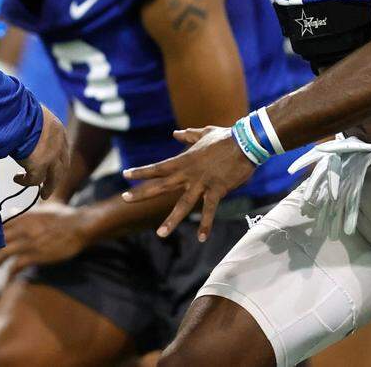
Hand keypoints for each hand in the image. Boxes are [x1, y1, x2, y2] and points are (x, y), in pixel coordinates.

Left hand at [0, 201, 89, 271]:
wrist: (79, 226)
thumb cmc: (64, 216)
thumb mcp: (42, 208)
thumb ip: (26, 212)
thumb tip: (13, 212)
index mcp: (23, 217)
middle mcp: (22, 229)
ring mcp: (28, 242)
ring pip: (4, 253)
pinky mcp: (36, 255)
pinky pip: (16, 266)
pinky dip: (11, 272)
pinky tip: (10, 276)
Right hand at [14, 105, 68, 199]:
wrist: (18, 115)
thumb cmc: (20, 110)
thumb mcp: (34, 116)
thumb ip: (35, 127)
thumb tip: (25, 130)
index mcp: (59, 131)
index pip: (63, 149)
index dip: (58, 159)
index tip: (54, 166)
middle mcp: (59, 146)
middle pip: (62, 167)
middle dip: (57, 178)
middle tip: (51, 185)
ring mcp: (51, 158)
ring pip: (53, 179)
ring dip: (48, 188)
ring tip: (42, 194)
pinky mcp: (39, 167)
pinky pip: (33, 180)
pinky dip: (25, 182)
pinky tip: (17, 179)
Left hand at [121, 126, 253, 240]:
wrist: (246, 142)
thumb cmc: (226, 137)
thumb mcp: (204, 133)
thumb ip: (188, 135)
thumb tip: (176, 133)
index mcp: (184, 161)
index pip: (158, 167)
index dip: (141, 172)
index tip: (126, 174)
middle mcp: (188, 173)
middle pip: (161, 185)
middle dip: (142, 193)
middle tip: (124, 198)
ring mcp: (202, 183)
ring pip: (182, 204)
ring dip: (171, 220)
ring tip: (160, 234)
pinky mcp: (217, 190)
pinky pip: (209, 210)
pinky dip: (206, 224)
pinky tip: (201, 238)